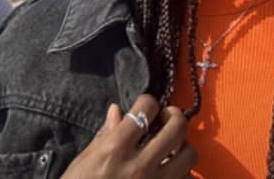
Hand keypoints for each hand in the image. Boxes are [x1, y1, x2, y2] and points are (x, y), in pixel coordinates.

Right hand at [61, 94, 196, 178]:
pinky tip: (170, 171)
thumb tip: (117, 111)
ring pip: (189, 156)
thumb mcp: (84, 162)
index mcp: (115, 150)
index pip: (145, 110)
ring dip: (183, 147)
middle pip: (177, 129)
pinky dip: (182, 173)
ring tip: (172, 147)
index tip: (146, 104)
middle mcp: (139, 167)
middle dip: (175, 116)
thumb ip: (105, 135)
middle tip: (167, 117)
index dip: (148, 101)